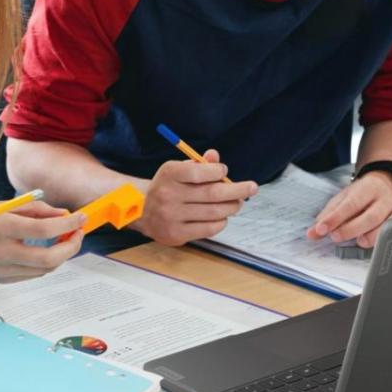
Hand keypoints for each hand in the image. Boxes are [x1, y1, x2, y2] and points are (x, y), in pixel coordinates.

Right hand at [0, 201, 85, 282]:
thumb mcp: (0, 206)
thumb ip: (33, 209)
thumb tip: (62, 214)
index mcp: (2, 228)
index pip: (45, 229)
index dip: (68, 224)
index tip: (80, 218)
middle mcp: (3, 252)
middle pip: (50, 258)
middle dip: (71, 246)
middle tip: (78, 233)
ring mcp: (2, 270)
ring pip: (45, 269)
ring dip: (61, 256)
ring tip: (65, 240)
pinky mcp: (1, 280)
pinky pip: (32, 274)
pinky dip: (45, 264)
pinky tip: (47, 251)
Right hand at [134, 150, 257, 245]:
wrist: (140, 210)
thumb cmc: (166, 186)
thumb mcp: (177, 169)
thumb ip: (198, 163)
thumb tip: (214, 157)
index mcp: (169, 174)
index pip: (199, 171)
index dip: (218, 171)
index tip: (224, 171)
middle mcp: (168, 195)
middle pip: (212, 193)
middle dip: (237, 190)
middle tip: (251, 188)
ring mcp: (172, 217)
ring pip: (213, 212)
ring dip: (231, 207)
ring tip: (237, 202)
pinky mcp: (176, 234)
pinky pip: (208, 229)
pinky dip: (220, 221)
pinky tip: (222, 216)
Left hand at [307, 172, 391, 248]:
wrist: (389, 182)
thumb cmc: (363, 194)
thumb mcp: (343, 198)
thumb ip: (327, 216)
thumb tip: (312, 234)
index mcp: (366, 188)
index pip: (349, 204)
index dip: (334, 218)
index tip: (321, 229)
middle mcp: (383, 199)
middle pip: (369, 217)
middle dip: (350, 230)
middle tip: (335, 237)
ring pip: (385, 227)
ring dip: (368, 238)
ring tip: (356, 241)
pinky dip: (381, 241)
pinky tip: (370, 243)